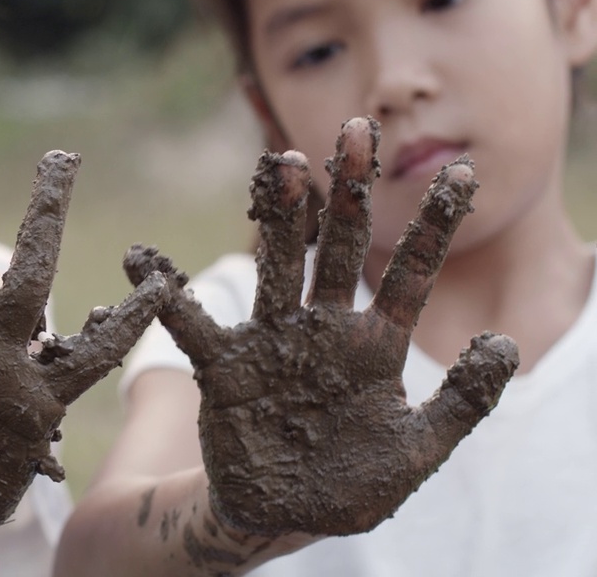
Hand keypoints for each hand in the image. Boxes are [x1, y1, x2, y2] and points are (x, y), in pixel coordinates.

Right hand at [124, 117, 518, 536]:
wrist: (279, 516)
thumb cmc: (348, 483)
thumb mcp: (417, 452)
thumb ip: (463, 402)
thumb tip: (504, 342)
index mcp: (373, 345)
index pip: (410, 274)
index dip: (434, 226)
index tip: (463, 174)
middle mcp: (322, 330)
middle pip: (338, 250)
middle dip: (349, 193)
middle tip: (358, 132)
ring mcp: (272, 342)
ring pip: (276, 268)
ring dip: (279, 218)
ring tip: (282, 166)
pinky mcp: (225, 367)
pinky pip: (194, 325)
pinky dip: (170, 297)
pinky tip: (145, 260)